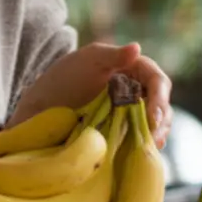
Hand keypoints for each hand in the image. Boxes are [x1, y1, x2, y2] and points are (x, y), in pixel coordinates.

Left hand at [12, 42, 172, 147]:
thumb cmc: (63, 79)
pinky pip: (139, 141)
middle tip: (154, 138)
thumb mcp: (87, 60)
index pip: (158, 81)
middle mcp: (136, 92)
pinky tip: (138, 154)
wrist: (39, 110)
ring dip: (156, 137)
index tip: (152, 117)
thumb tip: (137, 48)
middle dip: (161, 122)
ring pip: (155, 126)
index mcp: (132, 70)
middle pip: (162, 106)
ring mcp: (129, 115)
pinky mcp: (121, 136)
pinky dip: (143, 148)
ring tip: (148, 148)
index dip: (159, 98)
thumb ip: (112, 55)